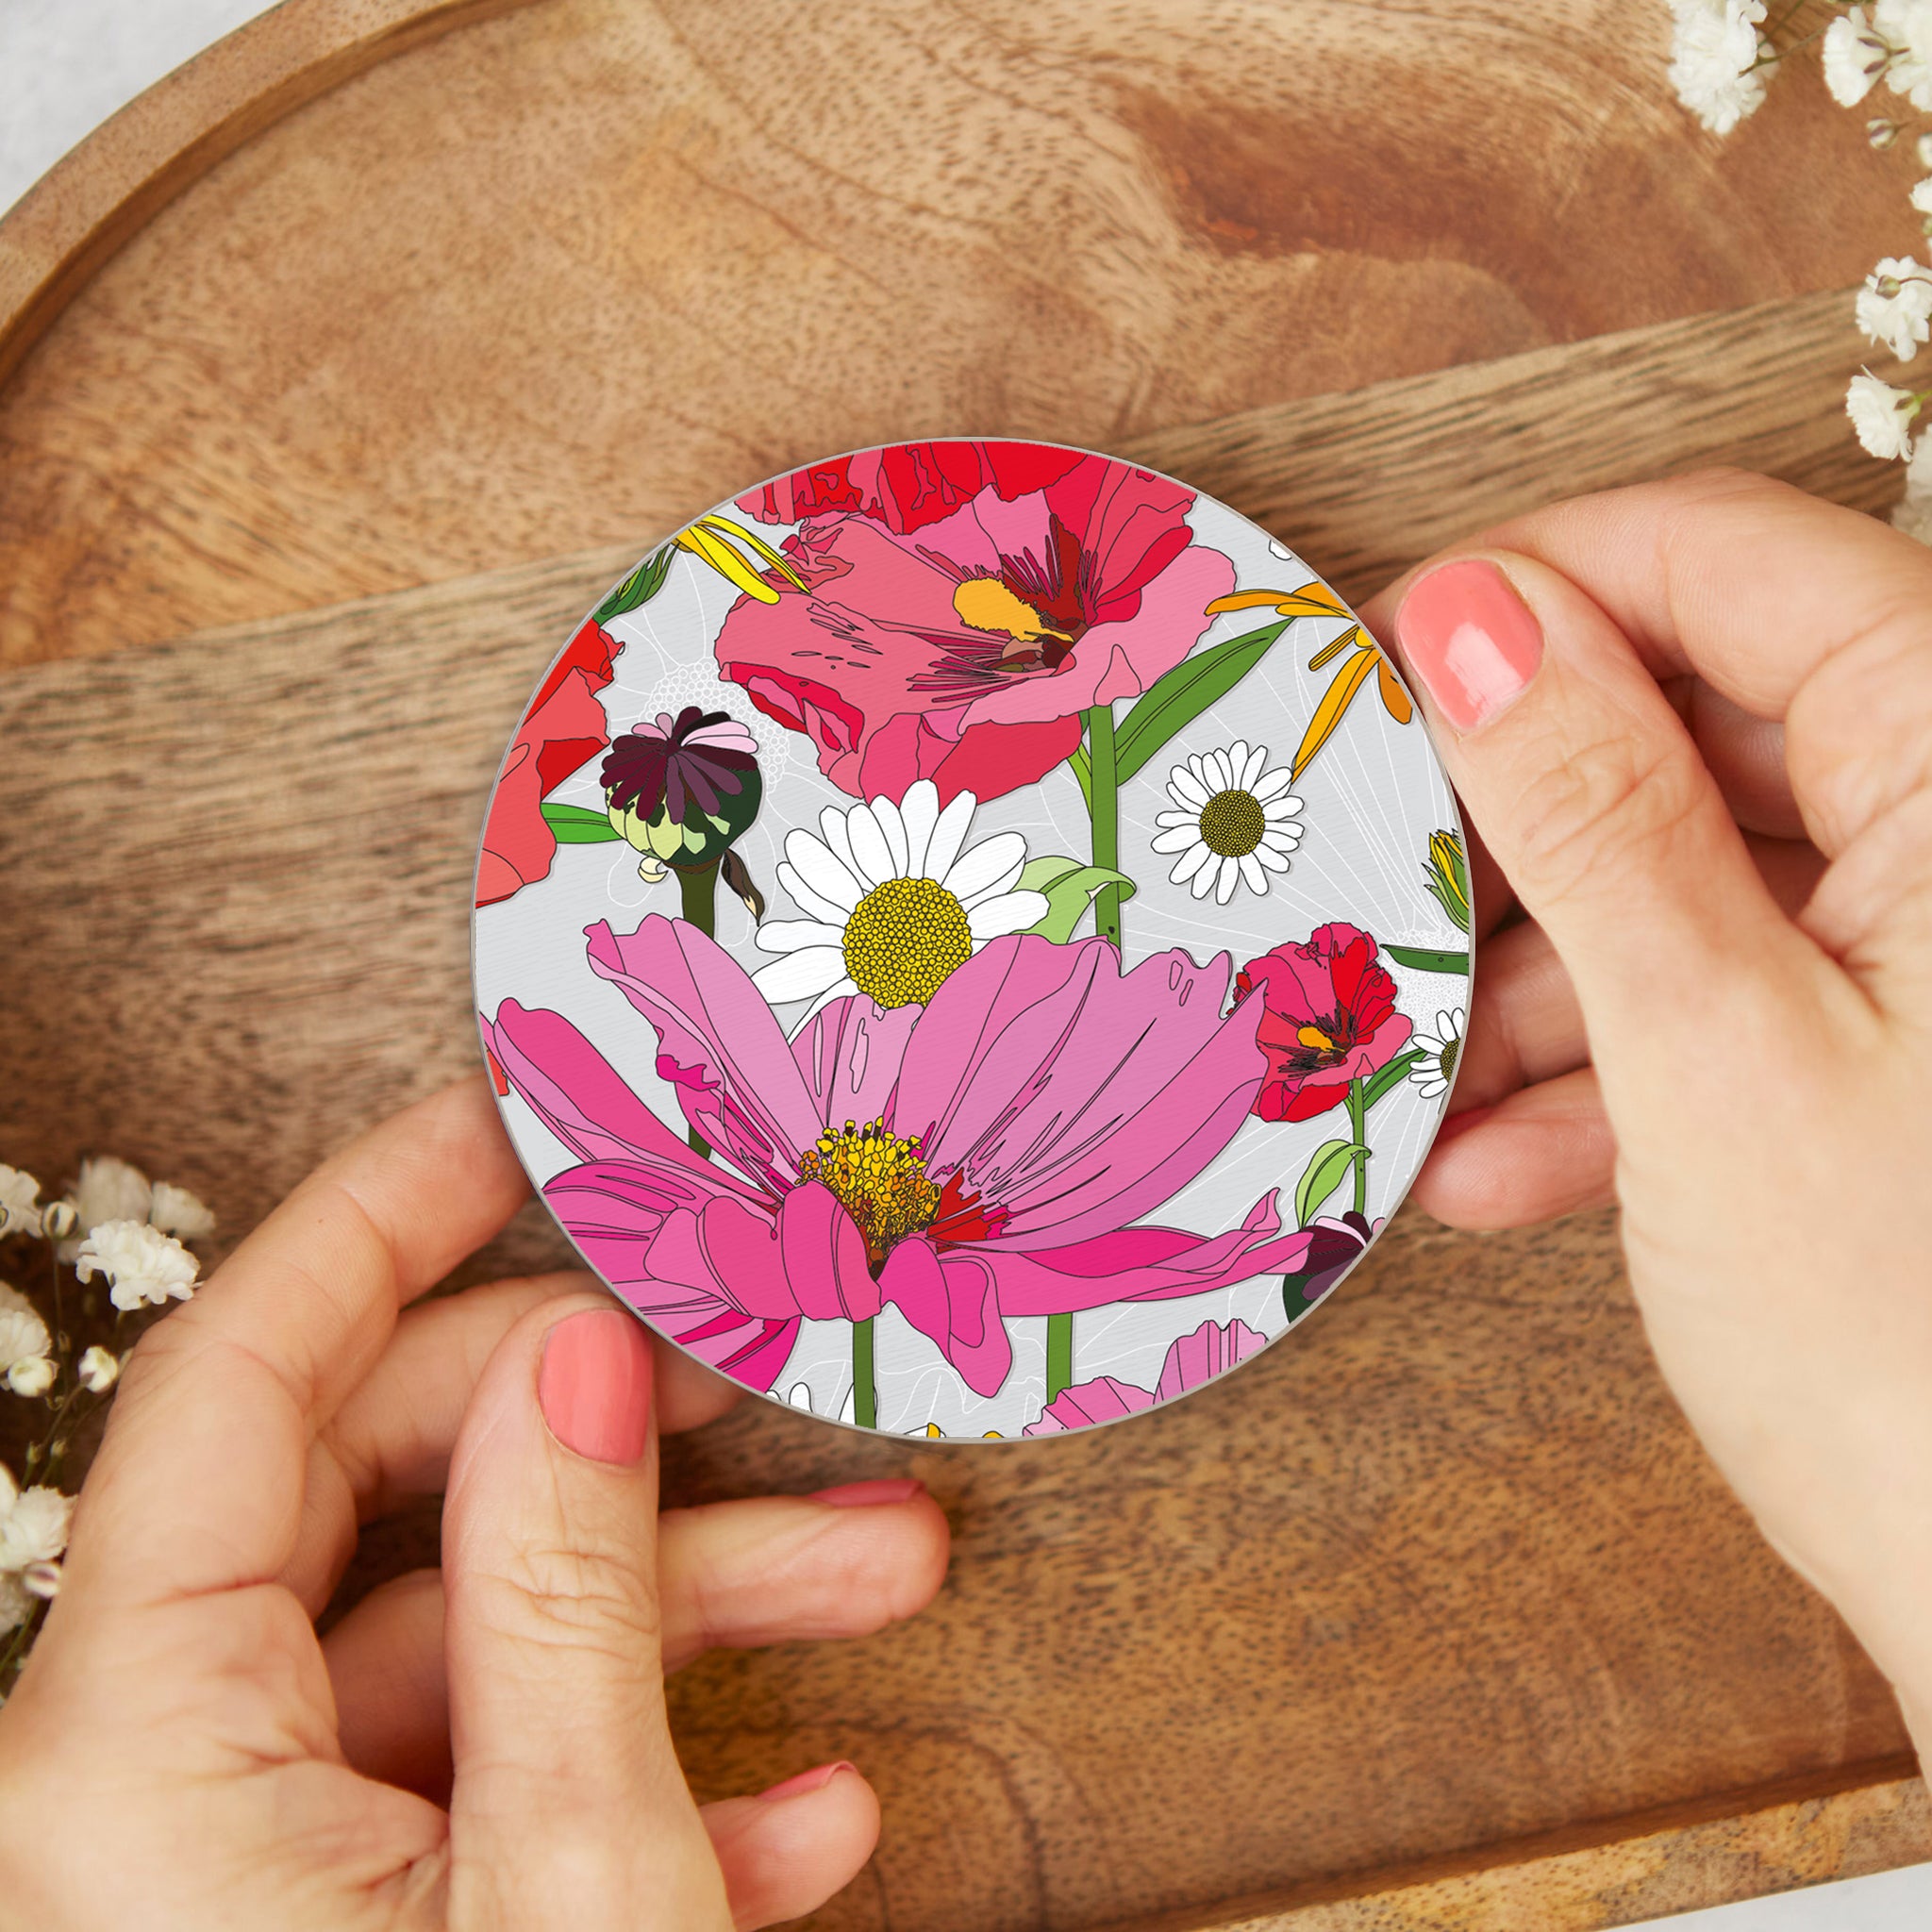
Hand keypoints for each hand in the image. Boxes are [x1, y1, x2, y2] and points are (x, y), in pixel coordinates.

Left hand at [0, 1080, 949, 1928]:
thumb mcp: (563, 1882)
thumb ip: (558, 1594)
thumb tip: (572, 1359)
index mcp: (134, 1752)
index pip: (240, 1381)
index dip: (370, 1221)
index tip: (497, 1121)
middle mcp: (151, 1789)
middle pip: (376, 1498)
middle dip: (596, 1435)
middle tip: (752, 1379)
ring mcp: (250, 1869)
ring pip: (462, 1644)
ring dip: (677, 1605)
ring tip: (879, 1571)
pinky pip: (479, 1791)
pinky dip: (642, 1773)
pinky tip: (799, 1805)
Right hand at [1362, 469, 1931, 1760]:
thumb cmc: (1922, 1353)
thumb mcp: (1711, 1052)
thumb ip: (1592, 810)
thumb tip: (1470, 615)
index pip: (1734, 558)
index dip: (1537, 587)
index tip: (1377, 670)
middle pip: (1701, 718)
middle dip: (1519, 819)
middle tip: (1374, 887)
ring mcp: (1927, 948)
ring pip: (1694, 870)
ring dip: (1541, 973)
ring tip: (1421, 1077)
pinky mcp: (1893, 1049)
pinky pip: (1728, 994)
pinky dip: (1609, 1067)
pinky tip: (1499, 1164)